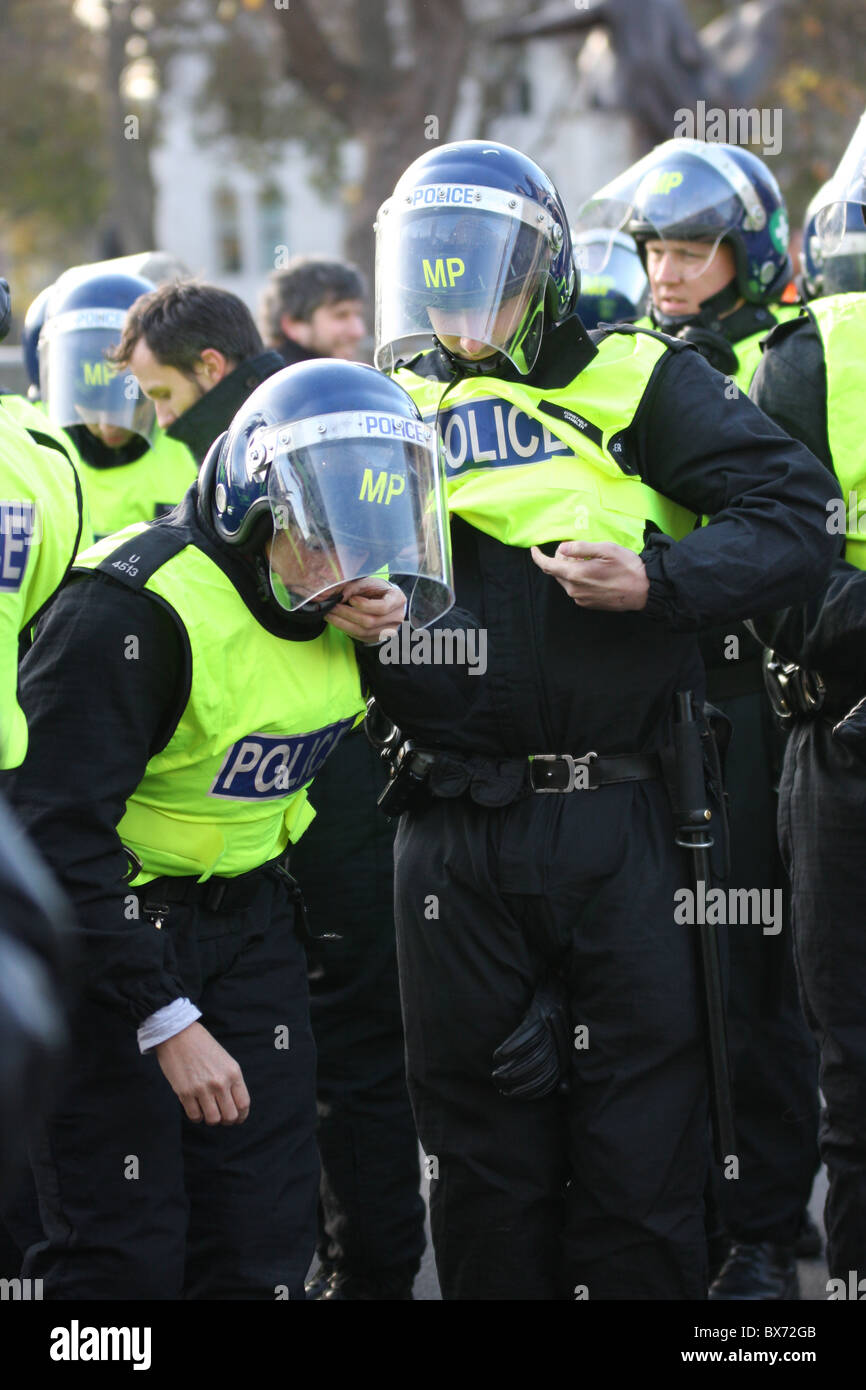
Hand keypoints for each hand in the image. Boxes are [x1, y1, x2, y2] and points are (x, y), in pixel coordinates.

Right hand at [155, 1021, 249, 1124]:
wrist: (179, 1034)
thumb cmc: (203, 1046)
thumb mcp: (225, 1060)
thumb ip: (231, 1081)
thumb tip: (234, 1105)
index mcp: (233, 1073)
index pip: (243, 1104)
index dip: (241, 1116)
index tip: (237, 1118)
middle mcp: (220, 1082)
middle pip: (230, 1116)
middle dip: (226, 1120)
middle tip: (220, 1115)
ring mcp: (202, 1088)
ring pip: (213, 1119)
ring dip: (210, 1119)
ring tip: (207, 1111)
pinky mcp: (185, 1092)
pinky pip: (195, 1116)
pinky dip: (196, 1117)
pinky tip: (195, 1108)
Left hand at [324, 577, 406, 642]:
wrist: (385, 599)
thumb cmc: (377, 589)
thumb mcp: (368, 582)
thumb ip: (354, 587)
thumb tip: (339, 596)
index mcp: (398, 599)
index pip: (383, 607)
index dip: (364, 605)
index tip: (351, 599)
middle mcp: (396, 617)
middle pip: (370, 622)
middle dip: (347, 614)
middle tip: (332, 607)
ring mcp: (389, 631)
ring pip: (363, 632)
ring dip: (343, 623)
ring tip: (330, 614)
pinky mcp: (378, 638)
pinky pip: (360, 637)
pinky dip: (346, 629)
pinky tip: (337, 621)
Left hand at [530, 540, 648, 610]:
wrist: (644, 590)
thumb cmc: (627, 567)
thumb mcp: (605, 549)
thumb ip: (581, 548)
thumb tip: (562, 548)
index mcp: (576, 575)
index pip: (547, 566)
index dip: (538, 557)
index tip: (534, 549)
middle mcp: (574, 590)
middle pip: (556, 572)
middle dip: (560, 559)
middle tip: (577, 550)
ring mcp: (580, 599)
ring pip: (566, 580)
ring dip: (570, 569)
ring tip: (589, 561)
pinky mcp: (588, 604)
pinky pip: (575, 589)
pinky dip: (578, 578)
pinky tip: (594, 573)